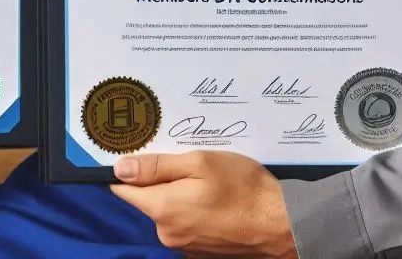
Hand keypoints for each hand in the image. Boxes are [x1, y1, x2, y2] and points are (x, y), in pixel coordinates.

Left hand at [111, 151, 298, 257]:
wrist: (281, 224)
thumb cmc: (242, 187)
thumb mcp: (199, 163)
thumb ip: (157, 166)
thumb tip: (120, 169)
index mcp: (163, 209)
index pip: (124, 190)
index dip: (127, 169)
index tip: (136, 152)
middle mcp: (167, 233)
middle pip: (148, 200)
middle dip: (159, 179)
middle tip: (185, 160)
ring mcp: (184, 246)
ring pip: (168, 211)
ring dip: (178, 194)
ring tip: (204, 178)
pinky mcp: (200, 251)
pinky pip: (185, 224)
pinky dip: (192, 209)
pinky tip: (213, 198)